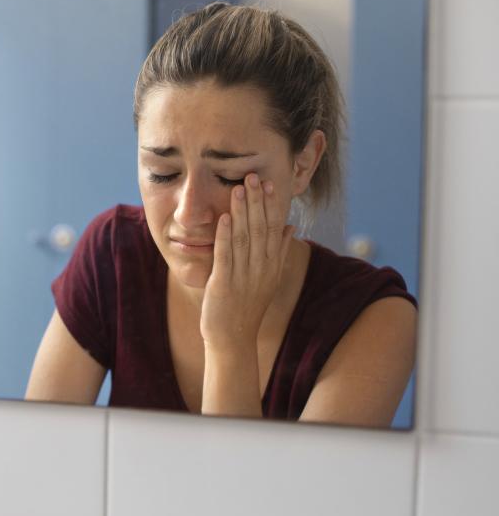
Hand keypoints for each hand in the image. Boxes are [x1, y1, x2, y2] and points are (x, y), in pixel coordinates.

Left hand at [200, 173, 294, 353]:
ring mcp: (244, 276)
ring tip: (239, 188)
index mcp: (271, 265)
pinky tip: (225, 218)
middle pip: (261, 229)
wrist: (233, 338)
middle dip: (258, 202)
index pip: (274, 229)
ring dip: (242, 212)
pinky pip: (226, 256)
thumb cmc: (246, 306)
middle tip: (254, 176)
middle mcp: (261, 268)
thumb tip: (290, 226)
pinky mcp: (224, 284)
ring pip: (245, 238)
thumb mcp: (268, 277)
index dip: (272, 206)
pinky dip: (226, 236)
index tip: (271, 183)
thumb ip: (279, 251)